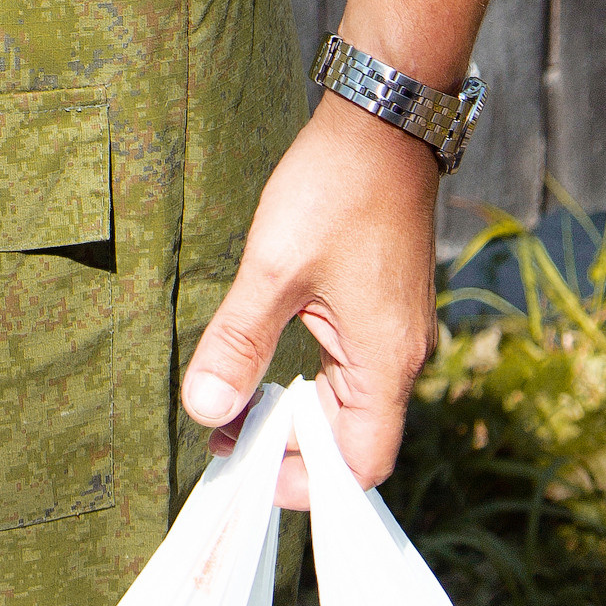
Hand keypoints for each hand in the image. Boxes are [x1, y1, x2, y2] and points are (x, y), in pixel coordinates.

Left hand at [180, 92, 439, 509]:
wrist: (381, 124)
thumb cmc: (333, 190)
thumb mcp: (273, 268)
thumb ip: (238, 343)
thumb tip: (203, 411)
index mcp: (385, 362)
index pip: (360, 465)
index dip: (305, 481)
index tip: (246, 469)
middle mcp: (402, 357)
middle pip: (354, 442)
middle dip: (290, 451)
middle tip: (224, 436)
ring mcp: (397, 333)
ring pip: (350, 406)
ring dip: (296, 415)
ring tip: (235, 407)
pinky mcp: (385, 309)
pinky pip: (351, 371)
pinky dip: (310, 383)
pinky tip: (268, 367)